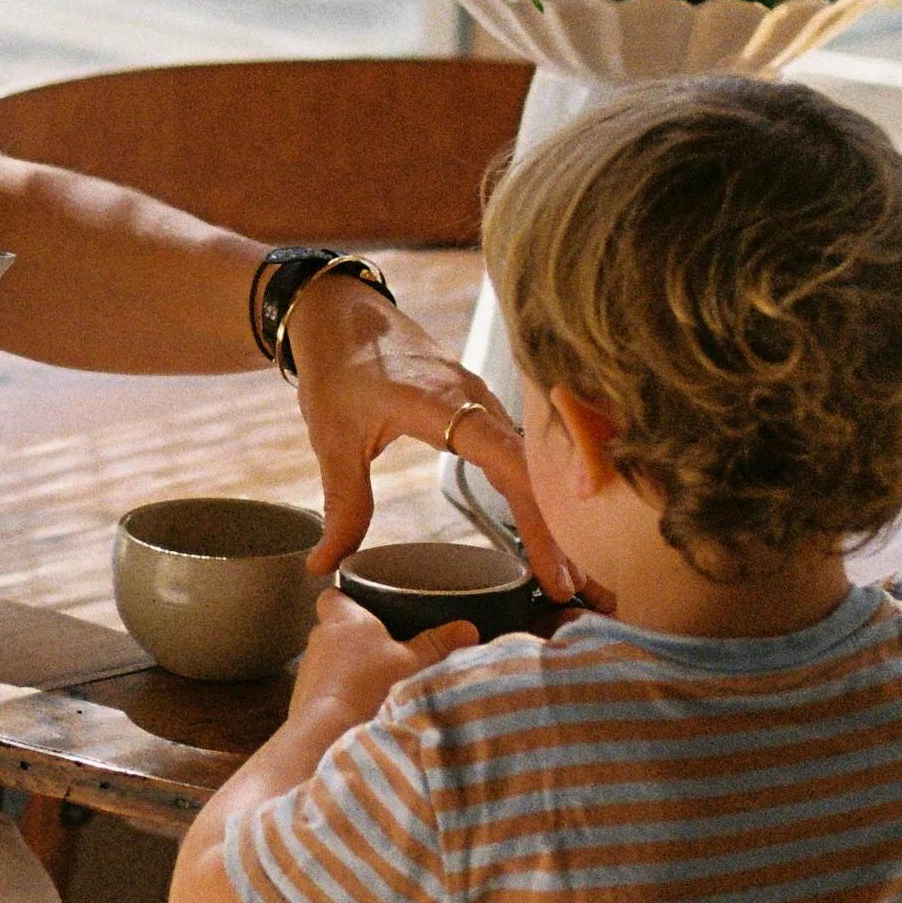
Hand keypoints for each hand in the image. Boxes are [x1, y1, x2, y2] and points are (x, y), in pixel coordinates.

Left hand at [285, 273, 583, 604]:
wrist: (341, 310)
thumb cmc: (338, 364)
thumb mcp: (332, 438)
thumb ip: (341, 504)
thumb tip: (326, 565)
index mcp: (446, 404)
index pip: (509, 464)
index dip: (537, 520)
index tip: (553, 570)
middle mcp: (477, 399)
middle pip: (536, 472)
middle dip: (560, 532)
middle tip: (576, 592)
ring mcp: (484, 400)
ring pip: (534, 464)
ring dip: (553, 516)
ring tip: (571, 574)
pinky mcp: (481, 406)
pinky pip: (520, 454)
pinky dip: (536, 494)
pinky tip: (545, 529)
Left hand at [289, 584, 475, 733]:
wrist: (328, 731)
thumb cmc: (370, 685)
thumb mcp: (412, 662)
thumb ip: (438, 644)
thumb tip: (469, 628)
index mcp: (343, 618)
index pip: (333, 595)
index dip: (346, 597)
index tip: (365, 604)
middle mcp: (319, 638)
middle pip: (332, 627)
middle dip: (353, 634)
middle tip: (380, 644)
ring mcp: (308, 668)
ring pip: (327, 657)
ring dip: (344, 665)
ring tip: (372, 678)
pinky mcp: (303, 696)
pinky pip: (322, 686)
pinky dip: (337, 691)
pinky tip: (357, 704)